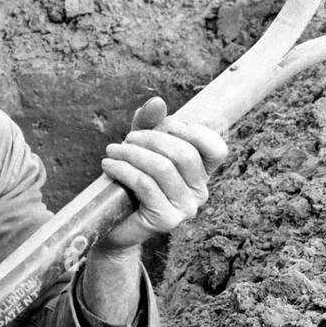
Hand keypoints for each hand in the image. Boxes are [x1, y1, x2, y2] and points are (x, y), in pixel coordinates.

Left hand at [98, 96, 227, 251]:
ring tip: (112, 151)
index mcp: (202, 174)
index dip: (193, 131)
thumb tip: (158, 102)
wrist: (112, 224)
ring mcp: (185, 209)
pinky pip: (145, 185)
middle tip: (127, 139)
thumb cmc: (129, 182)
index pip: (217, 148)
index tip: (166, 125)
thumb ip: (150, 124)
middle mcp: (200, 193)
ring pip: (162, 168)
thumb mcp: (141, 147)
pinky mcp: (166, 220)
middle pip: (184, 154)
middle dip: (152, 138)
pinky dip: (123, 169)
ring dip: (132, 153)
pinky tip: (108, 165)